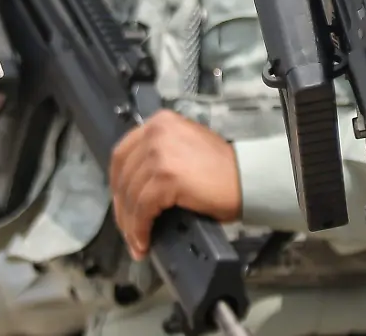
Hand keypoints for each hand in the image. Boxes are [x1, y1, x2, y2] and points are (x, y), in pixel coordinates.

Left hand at [109, 110, 240, 259]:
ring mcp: (160, 153)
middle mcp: (156, 132)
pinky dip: (140, 228)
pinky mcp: (166, 177)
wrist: (248, 179)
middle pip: (122, 176)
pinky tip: (144, 240)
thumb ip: (158, 156)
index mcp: (160, 122)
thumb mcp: (184, 148)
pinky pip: (142, 208)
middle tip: (128, 231)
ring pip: (130, 195)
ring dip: (130, 224)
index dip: (117, 185)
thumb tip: (134, 187)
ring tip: (137, 241)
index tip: (121, 206)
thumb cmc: (222, 170)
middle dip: (122, 208)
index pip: (122, 155)